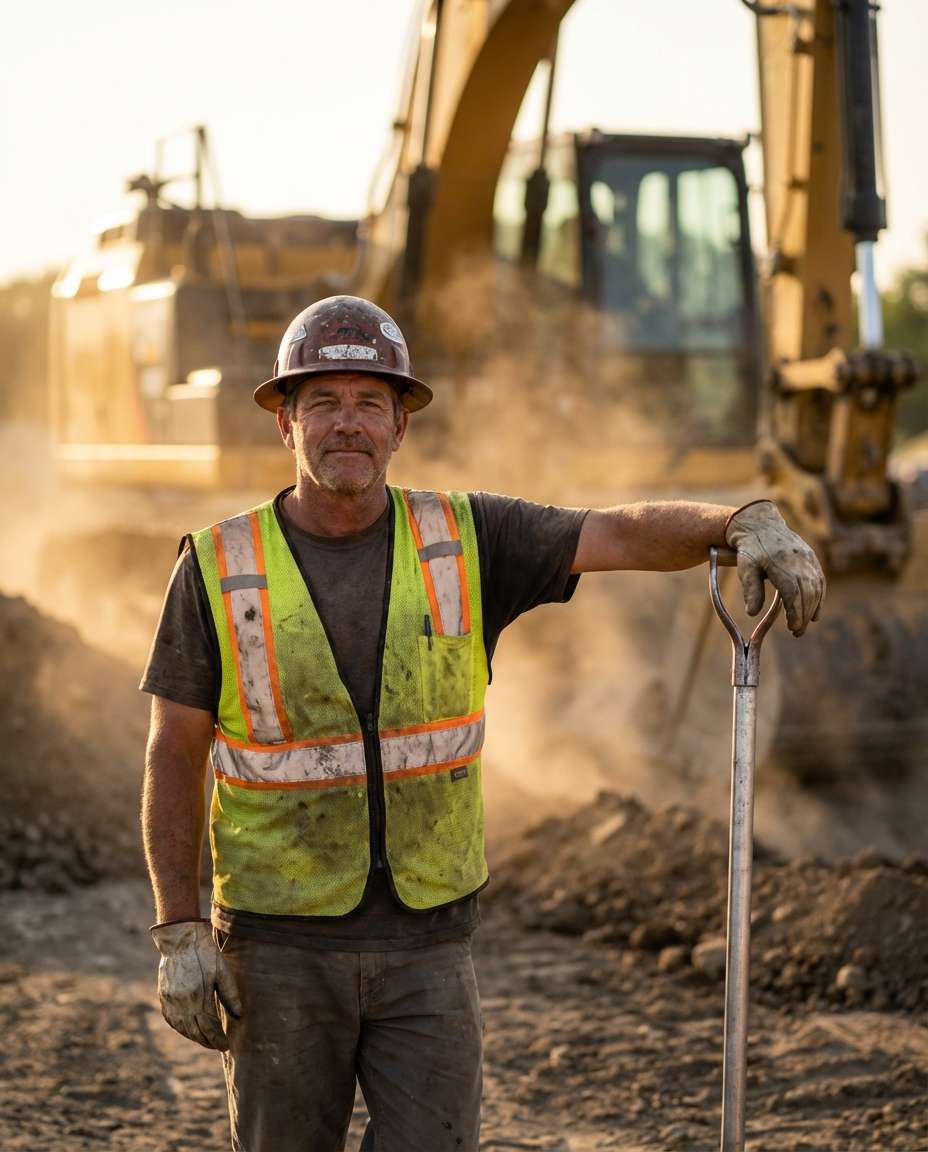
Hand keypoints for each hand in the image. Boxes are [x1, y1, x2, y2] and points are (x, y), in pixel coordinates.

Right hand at [150, 919, 241, 1049]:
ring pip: (182, 1028)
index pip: (209, 1028)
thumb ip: (230, 993)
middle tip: (217, 1046)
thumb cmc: (205, 952)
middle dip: (207, 1042)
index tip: (226, 1046)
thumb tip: (239, 1015)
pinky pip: (171, 1020)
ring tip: (206, 1040)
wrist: (180, 939)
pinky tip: (189, 1029)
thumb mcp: (222, 969)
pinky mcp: (163, 996)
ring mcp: (170, 1001)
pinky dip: (181, 1028)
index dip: (217, 1040)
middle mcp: (182, 1003)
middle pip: (195, 1032)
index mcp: (198, 997)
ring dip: (194, 1037)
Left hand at [725, 500, 824, 636]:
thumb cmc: (750, 549)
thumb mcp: (745, 568)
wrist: (760, 524)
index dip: (795, 612)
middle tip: (797, 632)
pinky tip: (815, 612)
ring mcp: (807, 558)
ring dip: (812, 609)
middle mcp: (798, 560)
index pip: (793, 593)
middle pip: (807, 593)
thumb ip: (751, 589)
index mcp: (781, 563)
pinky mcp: (811, 557)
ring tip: (803, 625)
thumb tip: (752, 613)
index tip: (792, 628)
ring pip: (816, 588)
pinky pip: (819, 580)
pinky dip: (819, 597)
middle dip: (803, 615)